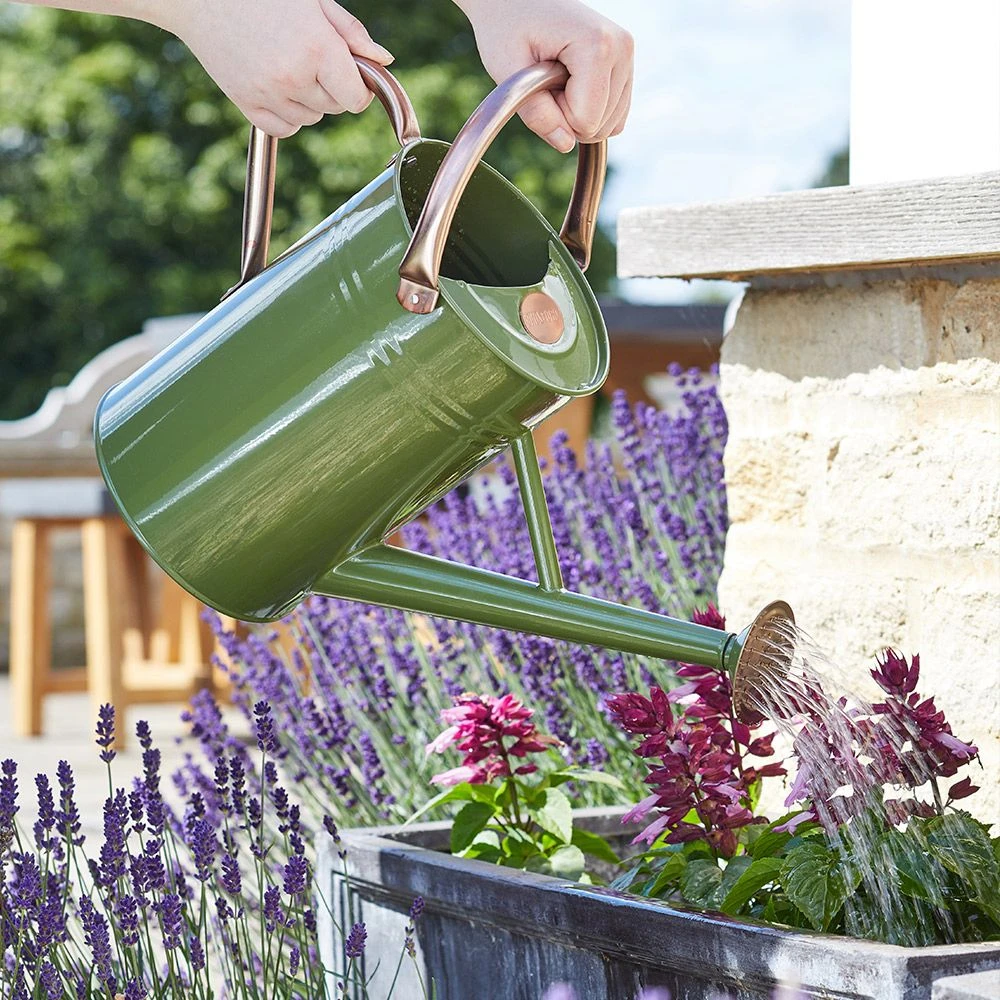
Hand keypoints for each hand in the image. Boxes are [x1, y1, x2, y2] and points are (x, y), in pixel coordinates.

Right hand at [162, 0, 393, 136]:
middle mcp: (295, 77)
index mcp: (318, 48)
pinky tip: (276, 85)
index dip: (359, 88)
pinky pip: (285, 128)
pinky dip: (287, 115)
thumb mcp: (314, 1)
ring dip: (309, 99)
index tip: (352, 76)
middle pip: (336, 108)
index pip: (357, 98)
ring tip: (288, 63)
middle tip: (310, 56)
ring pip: (312, 118)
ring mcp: (270, 94)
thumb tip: (384, 62)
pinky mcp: (248, 105)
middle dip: (332, 87)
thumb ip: (352, 33)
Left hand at [456, 0, 632, 151]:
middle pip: (599, 126)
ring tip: (556, 78)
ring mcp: (627, 56)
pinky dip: (590, 111)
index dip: (555, 115)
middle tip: (545, 80)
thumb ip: (536, 113)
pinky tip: (570, 84)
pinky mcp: (625, 65)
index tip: (538, 84)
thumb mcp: (507, 71)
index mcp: (598, 45)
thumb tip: (565, 145)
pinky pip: (614, 116)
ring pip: (609, 125)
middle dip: (567, 116)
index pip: (585, 122)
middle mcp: (622, 48)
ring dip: (577, 114)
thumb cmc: (506, 26)